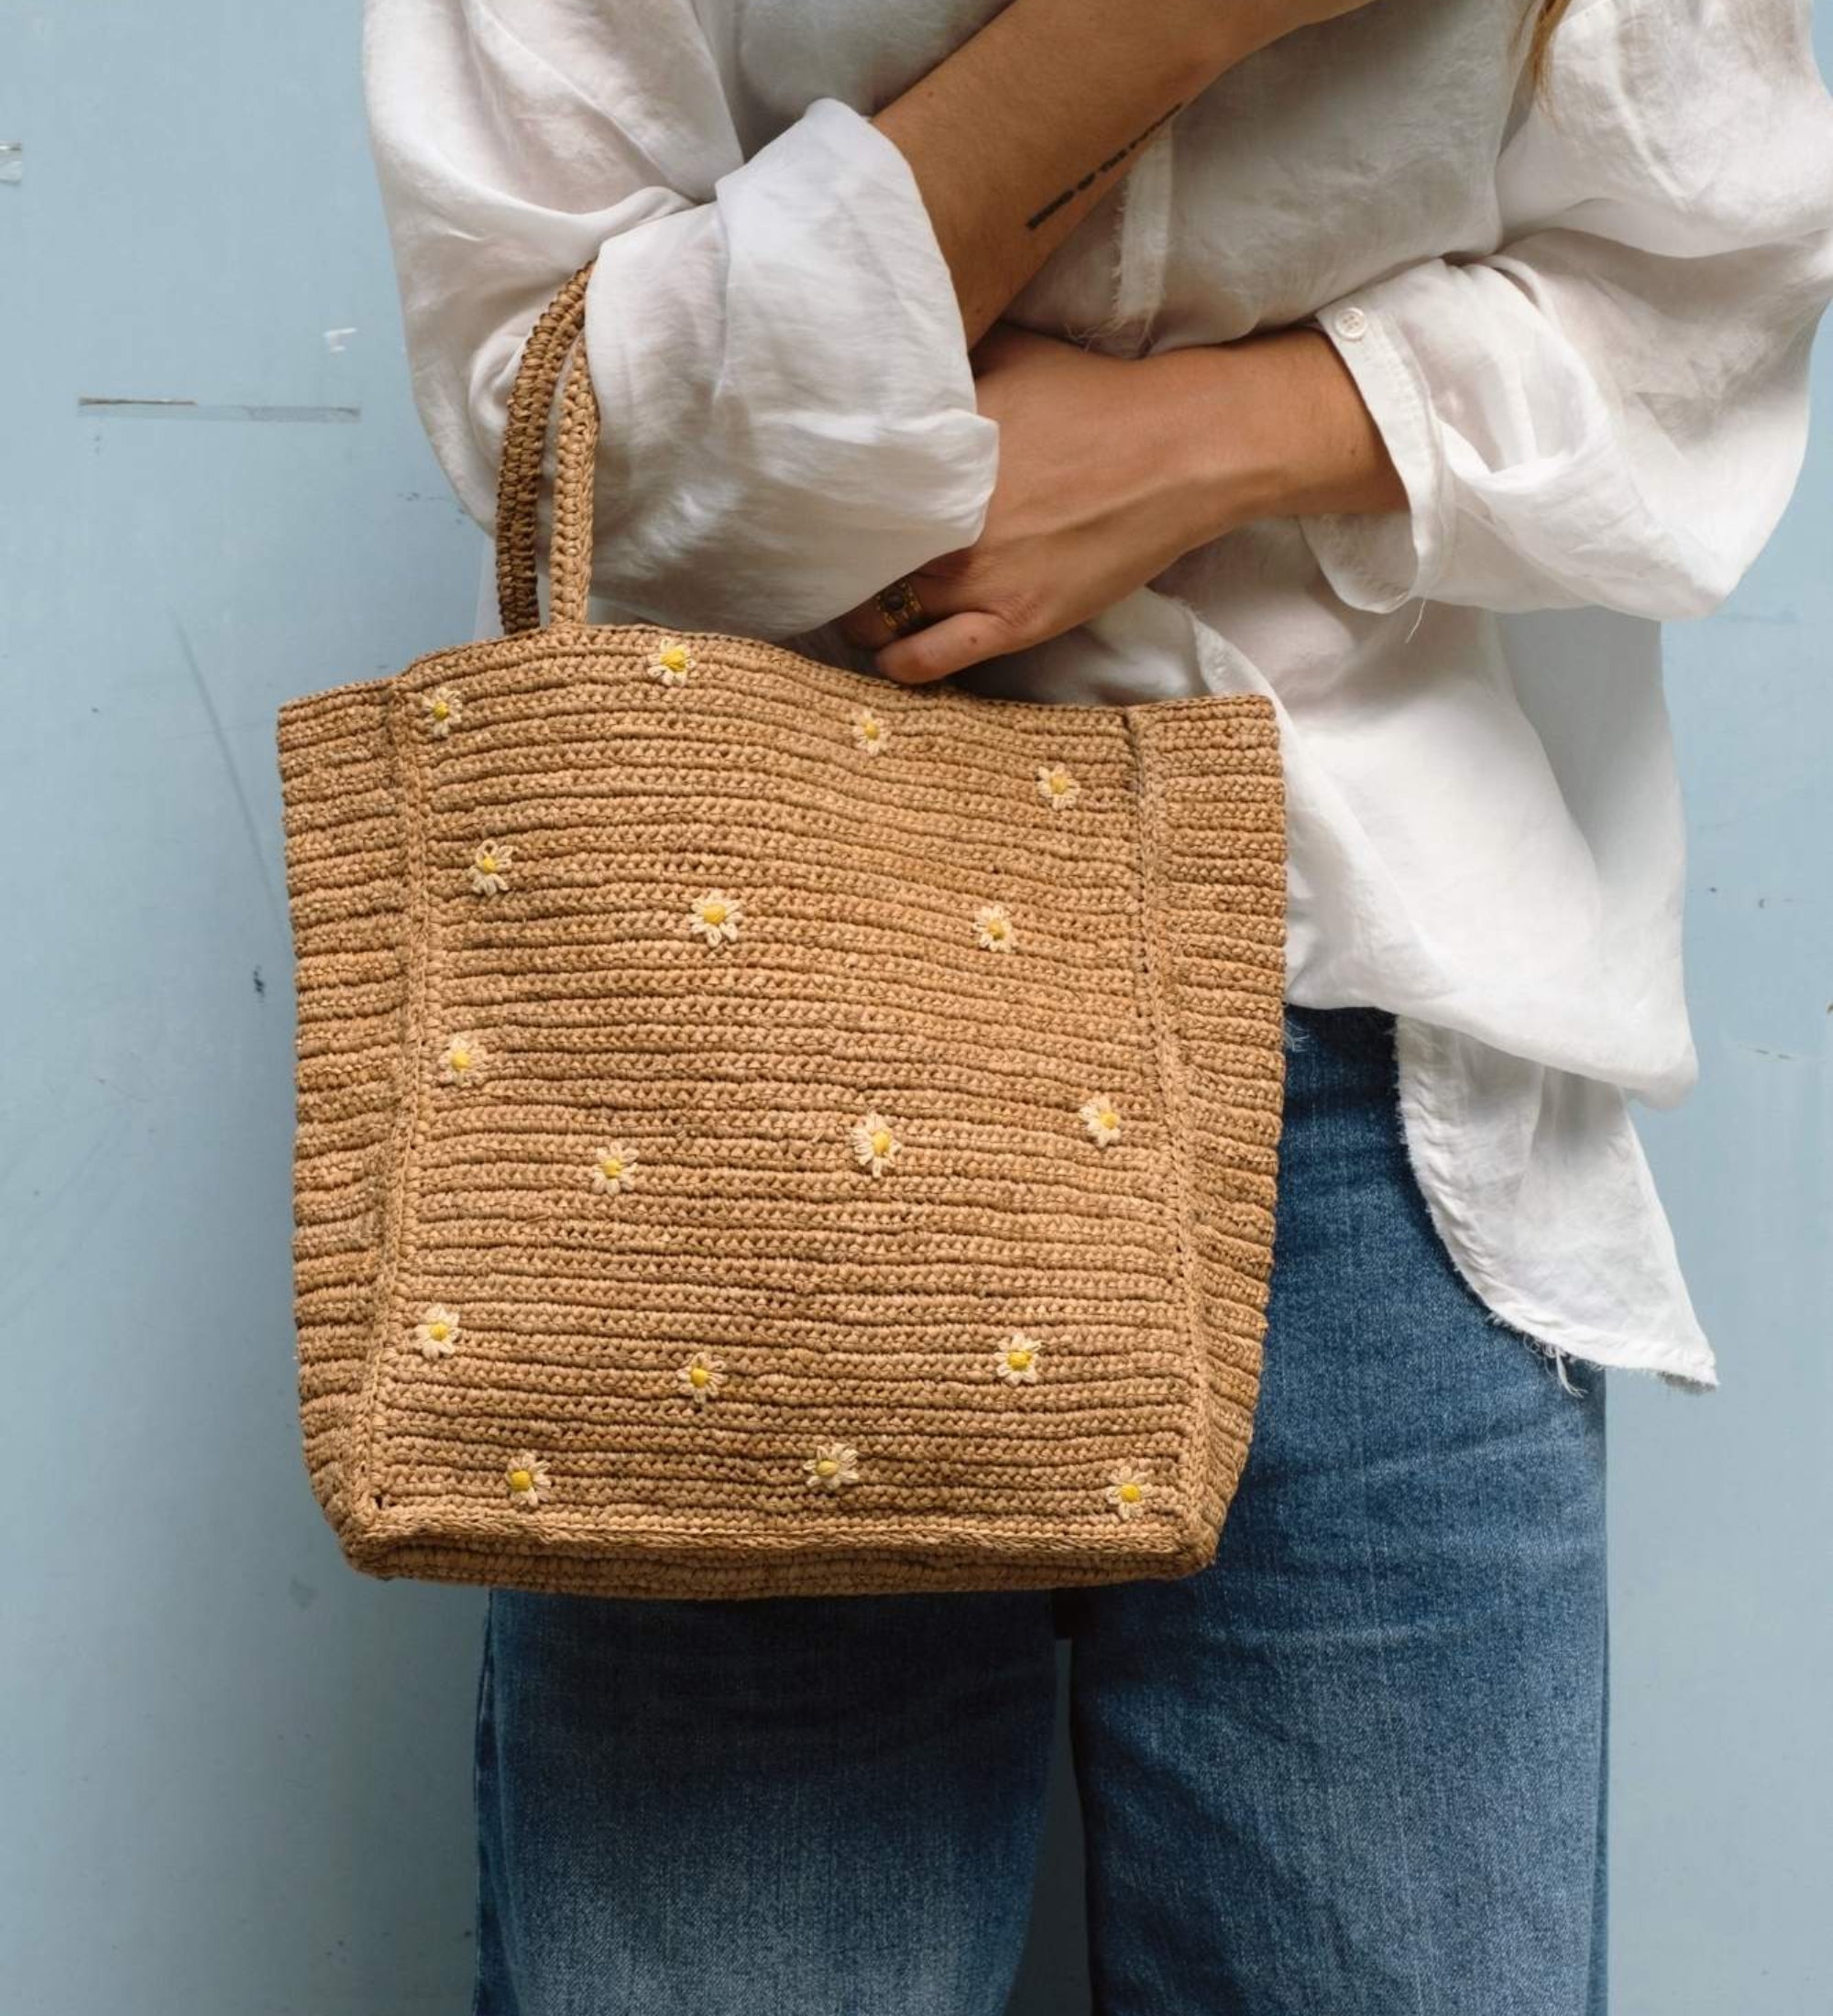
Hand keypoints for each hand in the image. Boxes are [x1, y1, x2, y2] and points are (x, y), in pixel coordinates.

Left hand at [838, 320, 1402, 684]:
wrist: (1183, 450)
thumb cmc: (1096, 395)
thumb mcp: (1008, 353)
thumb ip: (945, 361)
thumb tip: (893, 344)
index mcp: (934, 450)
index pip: (838, 491)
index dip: (815, 507)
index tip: (806, 510)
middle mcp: (944, 520)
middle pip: (848, 561)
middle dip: (830, 564)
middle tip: (826, 565)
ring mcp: (978, 578)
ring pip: (877, 619)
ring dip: (859, 618)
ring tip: (858, 608)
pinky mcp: (1014, 622)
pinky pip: (928, 661)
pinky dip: (898, 662)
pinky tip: (891, 650)